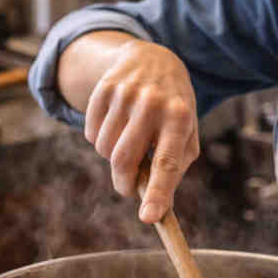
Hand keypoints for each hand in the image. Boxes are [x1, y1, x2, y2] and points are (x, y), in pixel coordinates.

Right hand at [80, 37, 198, 222]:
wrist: (155, 59)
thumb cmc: (174, 108)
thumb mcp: (186, 133)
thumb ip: (174, 168)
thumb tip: (159, 208)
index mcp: (180, 117)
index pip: (166, 162)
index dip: (158, 192)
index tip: (150, 218)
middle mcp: (152, 103)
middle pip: (125, 160)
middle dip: (124, 183)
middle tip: (129, 188)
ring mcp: (125, 93)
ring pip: (104, 148)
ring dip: (112, 158)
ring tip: (129, 143)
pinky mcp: (104, 88)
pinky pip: (91, 133)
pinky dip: (100, 139)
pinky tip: (117, 125)